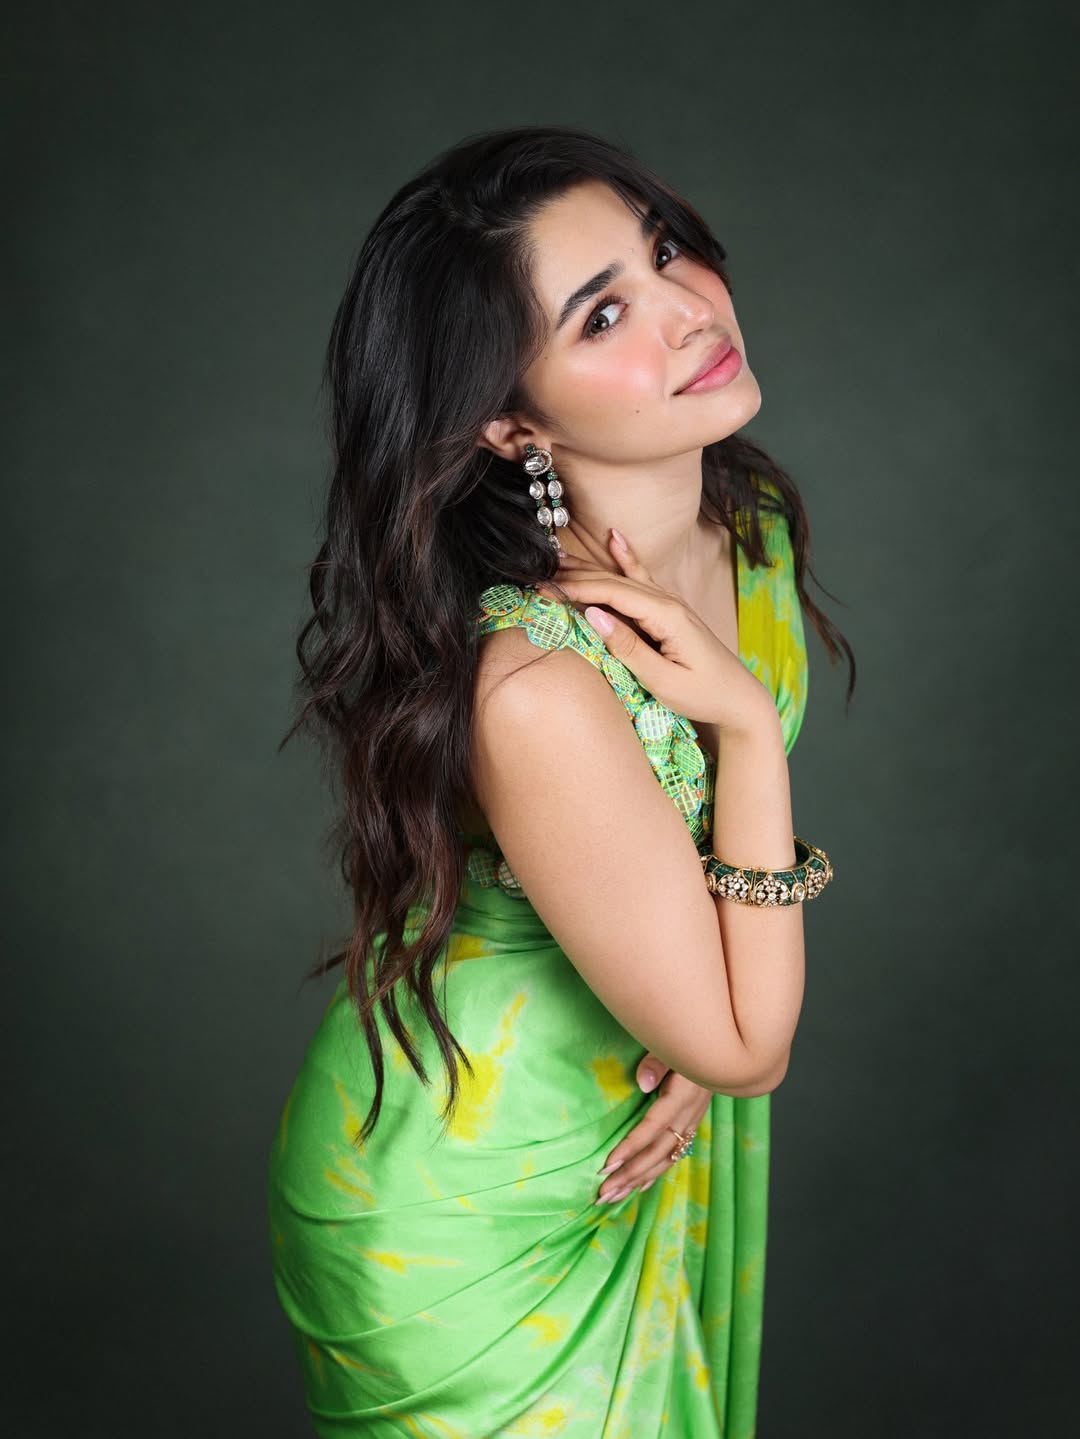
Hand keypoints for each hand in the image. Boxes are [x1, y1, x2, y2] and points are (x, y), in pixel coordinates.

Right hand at [537, 528, 769, 736]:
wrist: (739, 699)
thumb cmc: (703, 694)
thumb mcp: (664, 680)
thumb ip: (628, 648)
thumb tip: (593, 616)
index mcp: (665, 616)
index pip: (612, 593)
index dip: (576, 588)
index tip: (543, 587)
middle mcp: (668, 602)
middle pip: (614, 581)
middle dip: (575, 576)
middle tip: (537, 573)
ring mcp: (670, 604)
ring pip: (623, 578)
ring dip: (589, 567)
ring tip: (556, 556)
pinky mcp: (669, 612)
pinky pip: (642, 578)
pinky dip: (625, 558)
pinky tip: (615, 538)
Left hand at [594, 1052, 711, 1203]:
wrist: (722, 1049)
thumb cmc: (690, 1042)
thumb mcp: (673, 1046)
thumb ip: (658, 1062)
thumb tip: (643, 1084)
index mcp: (682, 1096)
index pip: (653, 1128)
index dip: (631, 1147)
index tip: (607, 1165)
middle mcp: (688, 1115)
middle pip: (657, 1152)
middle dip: (629, 1175)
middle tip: (602, 1193)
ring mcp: (691, 1122)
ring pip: (664, 1159)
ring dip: (638, 1180)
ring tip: (613, 1197)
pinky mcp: (691, 1125)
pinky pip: (674, 1155)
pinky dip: (656, 1173)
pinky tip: (640, 1187)